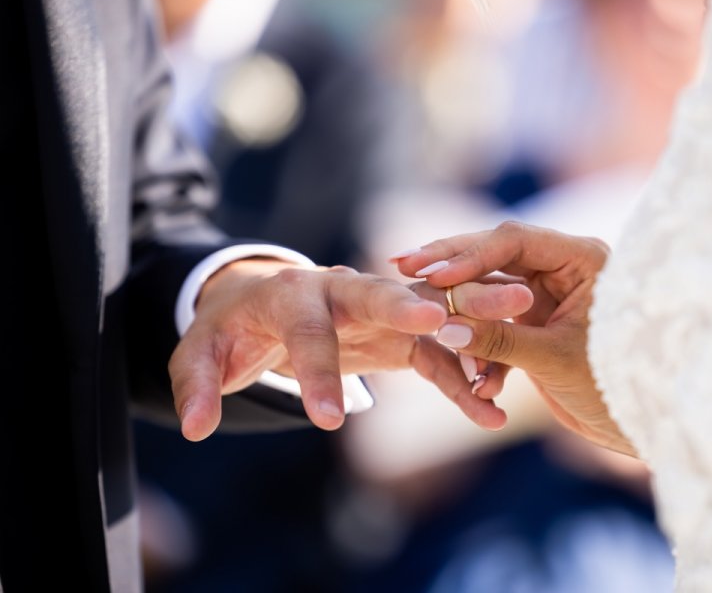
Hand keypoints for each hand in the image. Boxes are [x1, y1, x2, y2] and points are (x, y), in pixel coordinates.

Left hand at [169, 258, 532, 440]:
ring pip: (426, 316)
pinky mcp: (399, 332)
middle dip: (410, 306)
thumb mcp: (200, 352)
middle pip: (380, 293)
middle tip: (439, 318)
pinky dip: (462, 380)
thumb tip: (198, 427)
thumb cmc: (232, 328)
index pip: (306, 330)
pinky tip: (489, 413)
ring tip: (508, 345)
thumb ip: (196, 384)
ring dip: (465, 327)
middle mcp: (343, 290)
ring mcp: (377, 308)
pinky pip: (438, 356)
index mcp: (293, 292)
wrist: (266, 304)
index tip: (329, 421)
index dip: (316, 372)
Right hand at [395, 221, 635, 455]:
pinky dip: (480, 348)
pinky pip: (495, 323)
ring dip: (461, 311)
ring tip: (422, 319)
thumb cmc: (616, 387)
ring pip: (489, 289)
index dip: (470, 255)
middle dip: (450, 265)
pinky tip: (474, 380)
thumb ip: (500, 339)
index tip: (432, 275)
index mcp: (583, 259)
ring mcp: (548, 294)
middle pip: (495, 253)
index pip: (515, 240)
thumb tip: (445, 327)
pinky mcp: (536, 322)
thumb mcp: (554, 359)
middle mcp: (564, 268)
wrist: (638, 425)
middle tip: (403, 265)